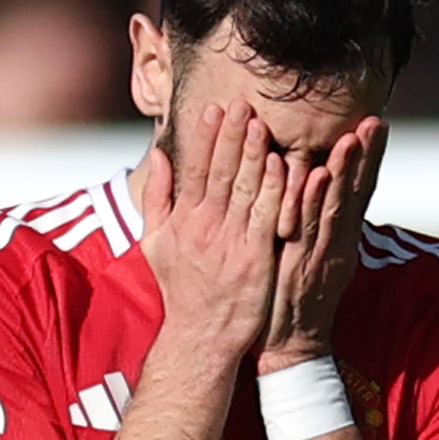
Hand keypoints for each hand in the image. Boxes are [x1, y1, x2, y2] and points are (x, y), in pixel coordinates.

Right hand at [139, 103, 288, 379]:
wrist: (201, 335)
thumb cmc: (181, 288)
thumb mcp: (156, 242)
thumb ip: (157, 197)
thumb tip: (159, 156)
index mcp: (184, 220)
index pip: (195, 170)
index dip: (206, 139)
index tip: (215, 109)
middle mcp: (206, 228)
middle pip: (221, 173)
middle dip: (232, 137)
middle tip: (242, 104)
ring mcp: (232, 243)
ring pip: (245, 191)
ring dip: (254, 156)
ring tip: (261, 124)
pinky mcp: (256, 259)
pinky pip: (267, 218)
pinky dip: (275, 192)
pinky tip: (282, 167)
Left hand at [258, 117, 384, 375]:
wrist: (291, 347)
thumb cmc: (297, 300)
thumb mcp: (315, 257)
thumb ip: (321, 225)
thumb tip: (322, 190)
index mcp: (342, 239)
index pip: (360, 191)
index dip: (370, 159)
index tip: (377, 125)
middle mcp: (338, 243)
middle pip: (355, 193)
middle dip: (365, 156)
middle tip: (374, 121)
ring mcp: (321, 254)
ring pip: (335, 205)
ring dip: (345, 170)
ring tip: (353, 137)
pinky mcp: (302, 265)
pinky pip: (308, 227)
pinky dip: (314, 200)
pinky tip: (319, 175)